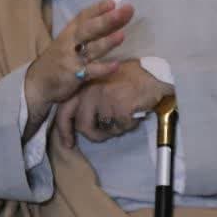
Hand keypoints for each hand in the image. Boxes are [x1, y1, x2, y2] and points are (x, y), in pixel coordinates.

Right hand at [23, 0, 134, 132]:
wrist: (37, 83)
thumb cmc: (58, 59)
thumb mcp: (67, 42)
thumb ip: (86, 32)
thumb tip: (113, 18)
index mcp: (70, 32)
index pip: (84, 16)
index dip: (98, 8)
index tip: (113, 2)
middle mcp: (70, 42)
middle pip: (89, 29)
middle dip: (107, 20)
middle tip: (126, 11)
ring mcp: (72, 59)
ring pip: (91, 49)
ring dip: (107, 42)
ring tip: (122, 35)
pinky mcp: (73, 75)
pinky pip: (90, 71)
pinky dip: (103, 69)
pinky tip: (115, 66)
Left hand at [55, 60, 173, 146]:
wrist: (152, 74)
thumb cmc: (127, 80)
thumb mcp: (100, 84)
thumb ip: (86, 101)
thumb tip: (79, 125)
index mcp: (83, 86)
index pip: (64, 112)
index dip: (64, 130)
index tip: (68, 143)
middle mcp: (90, 92)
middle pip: (82, 126)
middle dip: (93, 135)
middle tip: (104, 137)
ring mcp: (104, 101)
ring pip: (103, 130)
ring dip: (114, 130)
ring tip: (125, 117)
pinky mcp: (119, 109)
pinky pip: (120, 128)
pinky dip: (128, 125)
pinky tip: (134, 114)